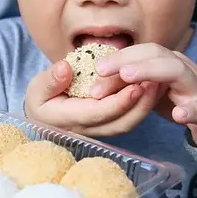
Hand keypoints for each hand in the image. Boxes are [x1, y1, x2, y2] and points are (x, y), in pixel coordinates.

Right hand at [24, 60, 161, 136]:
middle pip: (121, 122)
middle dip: (141, 104)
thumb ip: (50, 80)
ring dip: (146, 105)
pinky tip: (153, 86)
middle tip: (156, 81)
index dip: (120, 101)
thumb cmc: (40, 100)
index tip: (136, 84)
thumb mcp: (37, 89)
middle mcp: (88, 129)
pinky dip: (143, 104)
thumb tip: (65, 68)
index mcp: (70, 120)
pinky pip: (129, 118)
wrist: (42, 117)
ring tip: (159, 81)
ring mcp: (101, 130)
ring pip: (128, 122)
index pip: (99, 112)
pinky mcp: (109, 124)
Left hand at [97, 44, 196, 146]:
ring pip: (177, 72)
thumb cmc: (184, 100)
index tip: (93, 68)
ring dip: (152, 71)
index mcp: (167, 63)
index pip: (141, 52)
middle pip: (156, 54)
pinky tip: (179, 115)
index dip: (117, 57)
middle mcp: (182, 69)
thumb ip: (131, 85)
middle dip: (127, 59)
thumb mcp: (155, 91)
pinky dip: (192, 110)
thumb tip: (96, 84)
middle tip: (100, 70)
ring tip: (128, 76)